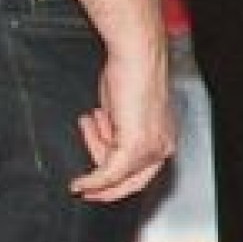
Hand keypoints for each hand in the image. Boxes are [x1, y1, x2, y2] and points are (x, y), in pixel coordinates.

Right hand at [70, 53, 177, 201]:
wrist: (135, 54)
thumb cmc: (132, 71)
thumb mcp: (124, 110)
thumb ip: (119, 132)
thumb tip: (106, 143)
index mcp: (164, 137)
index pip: (141, 173)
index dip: (118, 183)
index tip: (98, 186)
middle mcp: (163, 146)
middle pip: (129, 179)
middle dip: (104, 186)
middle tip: (84, 187)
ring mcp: (150, 148)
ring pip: (115, 173)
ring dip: (94, 150)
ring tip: (89, 122)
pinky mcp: (135, 147)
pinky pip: (109, 173)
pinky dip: (91, 181)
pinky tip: (78, 183)